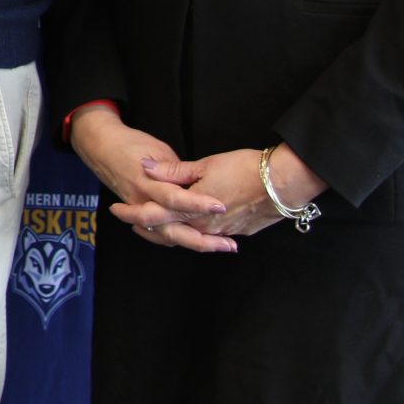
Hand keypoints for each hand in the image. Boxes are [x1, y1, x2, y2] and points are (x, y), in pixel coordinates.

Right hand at [67, 104, 234, 252]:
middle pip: (172, 230)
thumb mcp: (159, 150)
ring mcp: (139, 212)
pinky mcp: (139, 215)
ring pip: (167, 237)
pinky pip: (159, 234)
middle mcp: (141, 202)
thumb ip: (178, 171)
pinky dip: (180, 240)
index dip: (198, 204)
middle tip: (229, 245)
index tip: (221, 206)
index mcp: (147, 183)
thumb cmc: (130, 144)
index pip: (175, 198)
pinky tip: (199, 241)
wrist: (101, 147)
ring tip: (223, 246)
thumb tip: (199, 184)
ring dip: (195, 244)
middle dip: (202, 240)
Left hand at [143, 143, 323, 243]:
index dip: (133, 214)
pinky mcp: (239, 231)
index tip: (117, 211)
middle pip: (168, 232)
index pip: (154, 215)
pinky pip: (209, 237)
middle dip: (146, 228)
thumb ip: (174, 171)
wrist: (285, 182)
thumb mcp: (206, 165)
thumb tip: (147, 167)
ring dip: (170, 233)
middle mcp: (204, 226)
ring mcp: (222, 232)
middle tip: (128, 222)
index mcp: (191, 209)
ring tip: (153, 229)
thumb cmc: (246, 168)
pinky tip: (191, 229)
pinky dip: (195, 234)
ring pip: (189, 237)